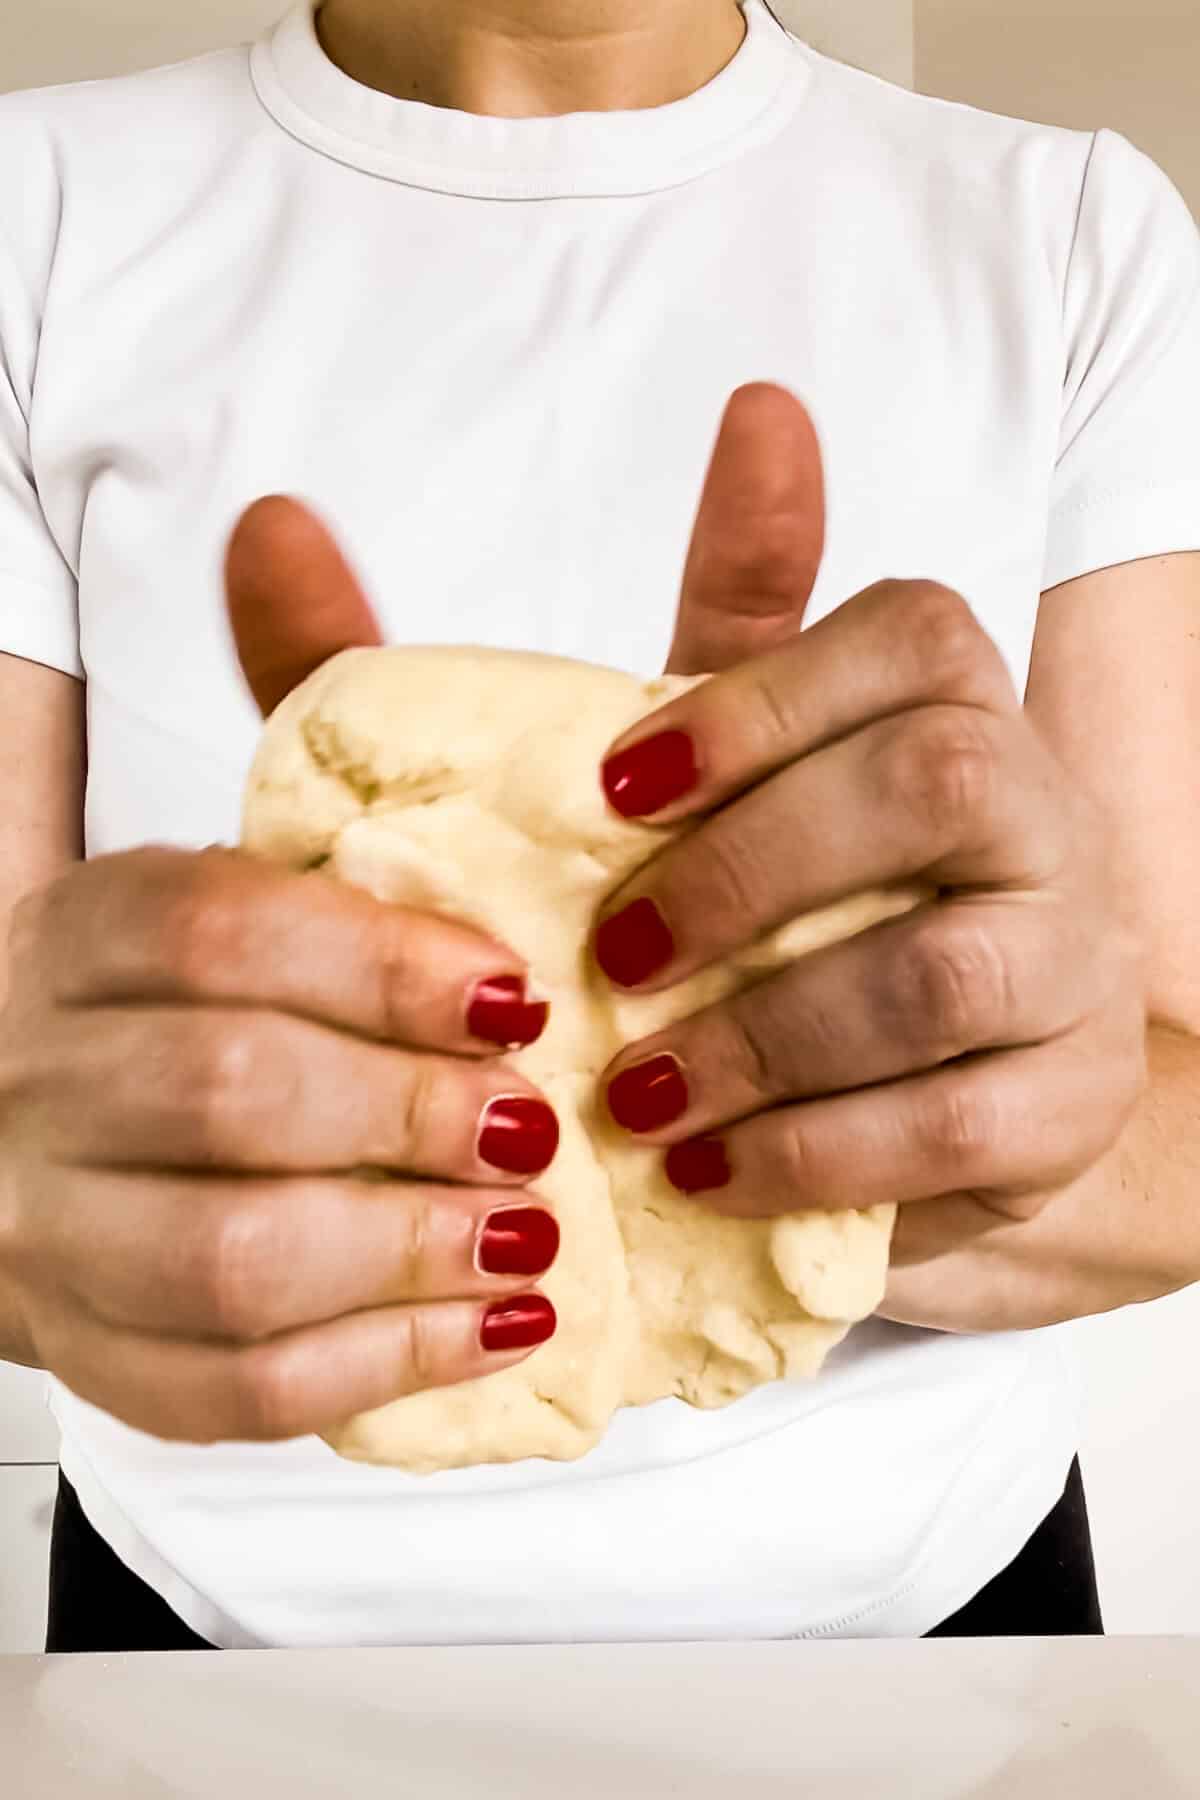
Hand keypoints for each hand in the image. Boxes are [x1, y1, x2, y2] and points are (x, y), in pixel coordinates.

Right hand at [0, 497, 561, 1439]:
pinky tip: (498, 1333)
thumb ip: (298, 693)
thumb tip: (283, 520)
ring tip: (539, 1237)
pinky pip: (233, 1386)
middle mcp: (43, 1074)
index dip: (374, 960)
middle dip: (405, 1110)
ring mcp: (58, 1230)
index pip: (211, 928)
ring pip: (227, 1257)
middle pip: (221, 1092)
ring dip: (408, 1250)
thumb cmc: (220, 980)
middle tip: (538, 1122)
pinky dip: (379, 1365)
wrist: (68, 1144)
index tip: (515, 987)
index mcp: (88, 928)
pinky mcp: (108, 1355)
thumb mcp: (259, 835)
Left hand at [594, 384, 1147, 1332]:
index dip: (760, 700)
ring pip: (941, 969)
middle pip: (934, 781)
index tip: (617, 784)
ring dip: (764, 1033)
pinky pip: (956, 1125)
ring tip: (640, 1092)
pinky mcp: (1071, 1104)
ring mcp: (1076, 960)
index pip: (906, 641)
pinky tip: (708, 1170)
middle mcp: (1042, 810)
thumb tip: (644, 437)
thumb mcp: (737, 779)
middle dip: (751, 869)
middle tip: (619, 954)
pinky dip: (812, 1151)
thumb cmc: (814, 913)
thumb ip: (694, 634)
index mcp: (953, 708)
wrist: (953, 1100)